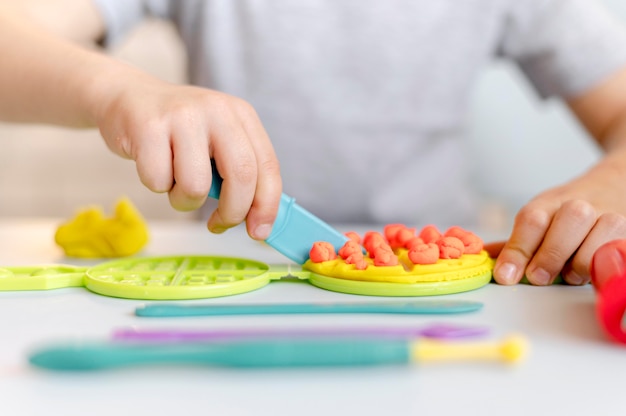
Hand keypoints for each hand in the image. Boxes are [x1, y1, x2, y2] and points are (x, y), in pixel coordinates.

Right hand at [92, 71, 281, 239]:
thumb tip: (258, 221)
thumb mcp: (217, 141)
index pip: (268, 166)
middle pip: (241, 176)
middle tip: (218, 224)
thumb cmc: (177, 131)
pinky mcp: (148, 127)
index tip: (259, 232)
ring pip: (196, 186)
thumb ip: (239, 173)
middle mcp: (217, 110)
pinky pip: (159, 182)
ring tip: (174, 182)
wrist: (126, 97)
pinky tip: (152, 164)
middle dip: (232, 212)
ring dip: (184, 200)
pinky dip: (155, 185)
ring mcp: (182, 116)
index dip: (267, 205)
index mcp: (241, 115)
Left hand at [491, 148, 625, 284]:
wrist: (614, 186)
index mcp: (549, 204)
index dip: (517, 250)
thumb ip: (515, 244)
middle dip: (550, 254)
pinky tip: (597, 272)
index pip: (531, 221)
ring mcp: (610, 216)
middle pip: (569, 222)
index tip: (505, 276)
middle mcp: (580, 206)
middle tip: (538, 278)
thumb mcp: (538, 220)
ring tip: (571, 275)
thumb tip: (482, 258)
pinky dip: (608, 263)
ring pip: (601, 235)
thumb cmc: (566, 214)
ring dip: (582, 262)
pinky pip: (621, 248)